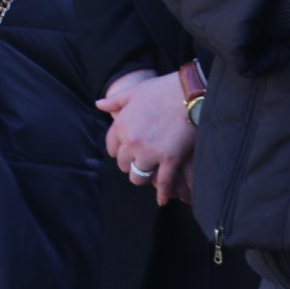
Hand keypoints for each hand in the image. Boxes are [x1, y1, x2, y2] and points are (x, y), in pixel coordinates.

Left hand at [96, 71, 195, 205]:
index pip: (112, 149)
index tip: (127, 152)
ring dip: (144, 177)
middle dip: (131, 163)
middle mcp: (132, 141)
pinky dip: (162, 193)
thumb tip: (98, 104)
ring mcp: (150, 152)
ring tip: (151, 175)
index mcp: (121, 124)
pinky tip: (163, 200)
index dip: (119, 151)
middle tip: (142, 162)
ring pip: (138, 176)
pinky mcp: (170, 160)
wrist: (190, 92)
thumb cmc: (163, 88)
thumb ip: (115, 101)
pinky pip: (162, 183)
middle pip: (124, 164)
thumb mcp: (135, 91)